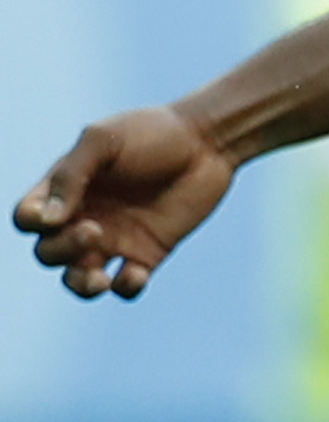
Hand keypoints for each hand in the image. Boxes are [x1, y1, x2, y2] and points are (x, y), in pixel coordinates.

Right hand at [16, 106, 238, 300]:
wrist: (207, 142)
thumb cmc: (152, 133)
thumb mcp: (103, 141)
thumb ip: (72, 175)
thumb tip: (49, 220)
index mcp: (66, 189)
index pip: (29, 217)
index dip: (32, 222)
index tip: (54, 216)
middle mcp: (84, 217)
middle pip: (49, 252)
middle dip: (62, 251)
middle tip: (95, 231)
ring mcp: (115, 239)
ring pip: (79, 278)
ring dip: (82, 285)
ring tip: (100, 279)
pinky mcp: (147, 254)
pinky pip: (125, 285)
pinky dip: (125, 287)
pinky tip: (136, 274)